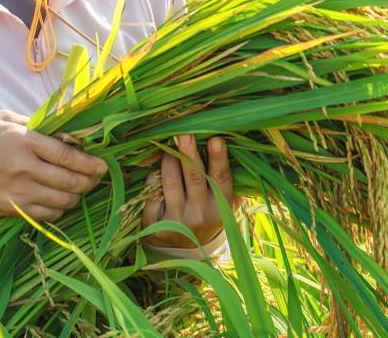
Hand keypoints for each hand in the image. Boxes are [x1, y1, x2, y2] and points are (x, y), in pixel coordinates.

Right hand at [0, 109, 107, 220]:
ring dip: (77, 196)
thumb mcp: (4, 120)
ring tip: (79, 190)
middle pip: (70, 180)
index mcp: (25, 141)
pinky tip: (60, 202)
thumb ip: (35, 124)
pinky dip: (59, 210)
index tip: (102, 165)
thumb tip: (64, 131)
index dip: (89, 162)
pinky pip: (47, 214)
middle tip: (96, 178)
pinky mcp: (12, 209)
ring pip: (62, 200)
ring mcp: (19, 192)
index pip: (67, 155)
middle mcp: (25, 168)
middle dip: (89, 181)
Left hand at [142, 134, 238, 248]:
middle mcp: (200, 214)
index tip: (216, 139)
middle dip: (188, 154)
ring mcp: (178, 221)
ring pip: (170, 182)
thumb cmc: (207, 216)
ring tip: (167, 146)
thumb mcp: (224, 206)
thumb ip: (230, 184)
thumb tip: (235, 150)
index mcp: (221, 207)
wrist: (186, 253)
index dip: (219, 158)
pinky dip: (153, 179)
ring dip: (168, 160)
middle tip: (184, 134)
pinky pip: (151, 195)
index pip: (221, 179)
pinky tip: (155, 170)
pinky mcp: (157, 225)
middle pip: (194, 178)